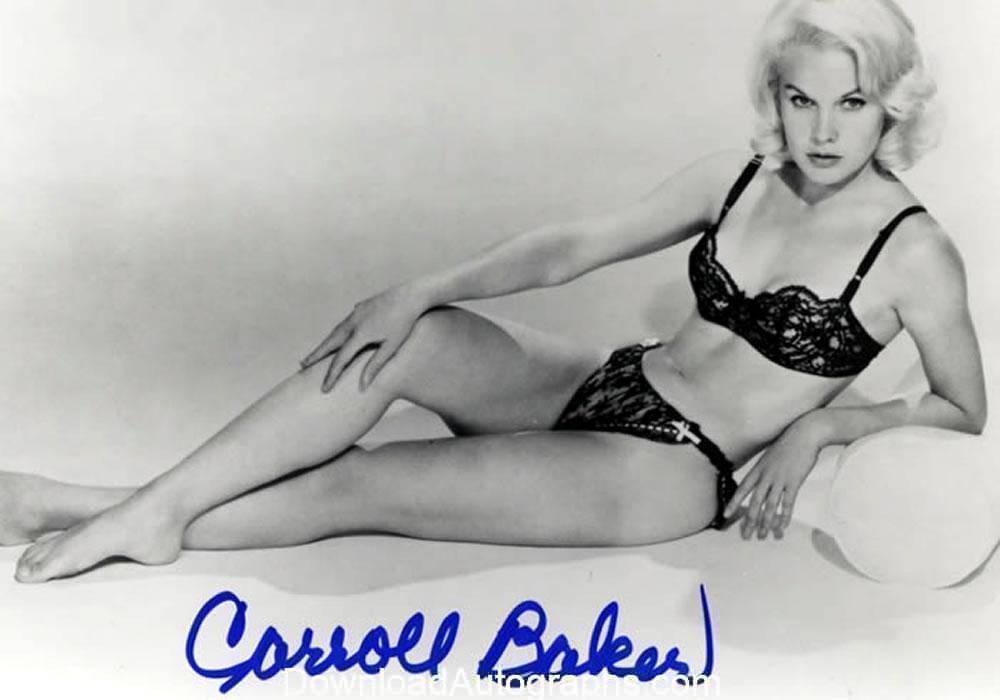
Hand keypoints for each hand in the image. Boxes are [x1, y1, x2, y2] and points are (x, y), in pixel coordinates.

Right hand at [300, 285, 427, 391]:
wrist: (411, 295)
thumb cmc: (404, 323)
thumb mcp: (392, 347)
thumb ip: (375, 365)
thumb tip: (362, 386)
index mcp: (360, 334)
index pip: (340, 359)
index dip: (331, 375)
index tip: (324, 389)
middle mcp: (353, 323)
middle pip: (329, 343)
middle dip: (315, 356)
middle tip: (302, 366)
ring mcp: (355, 313)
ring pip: (335, 332)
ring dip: (324, 344)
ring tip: (315, 354)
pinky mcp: (361, 307)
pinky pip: (345, 323)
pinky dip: (337, 333)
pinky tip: (338, 337)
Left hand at [722, 416, 825, 539]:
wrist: (805, 434)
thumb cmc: (788, 445)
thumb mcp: (770, 456)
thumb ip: (764, 469)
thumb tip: (760, 481)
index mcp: (758, 469)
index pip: (742, 490)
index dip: (733, 503)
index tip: (726, 515)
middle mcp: (766, 476)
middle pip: (754, 503)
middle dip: (749, 521)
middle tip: (746, 536)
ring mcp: (780, 480)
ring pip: (769, 507)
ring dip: (766, 524)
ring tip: (763, 536)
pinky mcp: (794, 482)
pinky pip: (787, 504)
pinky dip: (783, 518)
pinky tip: (781, 528)